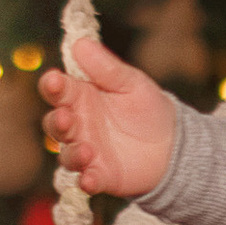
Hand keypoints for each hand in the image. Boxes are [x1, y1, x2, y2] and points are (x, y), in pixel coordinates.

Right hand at [39, 32, 176, 198]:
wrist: (173, 144)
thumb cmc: (147, 108)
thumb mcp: (131, 83)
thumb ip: (106, 67)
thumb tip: (80, 43)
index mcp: (81, 97)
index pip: (57, 90)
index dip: (52, 85)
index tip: (54, 80)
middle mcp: (77, 125)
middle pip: (54, 124)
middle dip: (57, 122)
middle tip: (66, 118)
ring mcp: (86, 151)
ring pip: (66, 154)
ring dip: (72, 154)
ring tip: (86, 150)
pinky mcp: (99, 175)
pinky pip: (86, 180)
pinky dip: (86, 181)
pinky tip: (90, 179)